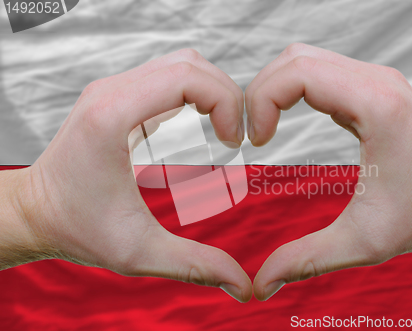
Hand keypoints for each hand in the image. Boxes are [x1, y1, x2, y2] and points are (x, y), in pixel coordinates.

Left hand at [2, 49, 251, 302]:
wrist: (35, 213)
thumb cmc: (78, 229)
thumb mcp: (139, 252)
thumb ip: (195, 265)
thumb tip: (243, 286)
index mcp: (113, 116)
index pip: (187, 77)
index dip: (226, 102)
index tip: (235, 143)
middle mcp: (111, 92)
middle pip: (190, 64)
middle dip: (226, 95)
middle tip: (236, 137)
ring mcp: (112, 89)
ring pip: (180, 63)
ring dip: (212, 91)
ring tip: (224, 130)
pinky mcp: (117, 96)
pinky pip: (167, 76)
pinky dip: (195, 92)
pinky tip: (203, 123)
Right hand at [245, 43, 411, 300]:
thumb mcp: (362, 243)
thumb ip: (306, 260)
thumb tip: (260, 285)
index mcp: (376, 107)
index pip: (299, 73)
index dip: (261, 100)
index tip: (255, 142)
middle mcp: (376, 81)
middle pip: (294, 59)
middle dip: (259, 92)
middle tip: (251, 135)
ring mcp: (374, 79)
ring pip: (303, 58)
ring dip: (273, 88)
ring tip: (263, 128)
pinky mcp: (369, 85)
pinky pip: (318, 70)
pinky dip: (290, 89)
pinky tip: (284, 119)